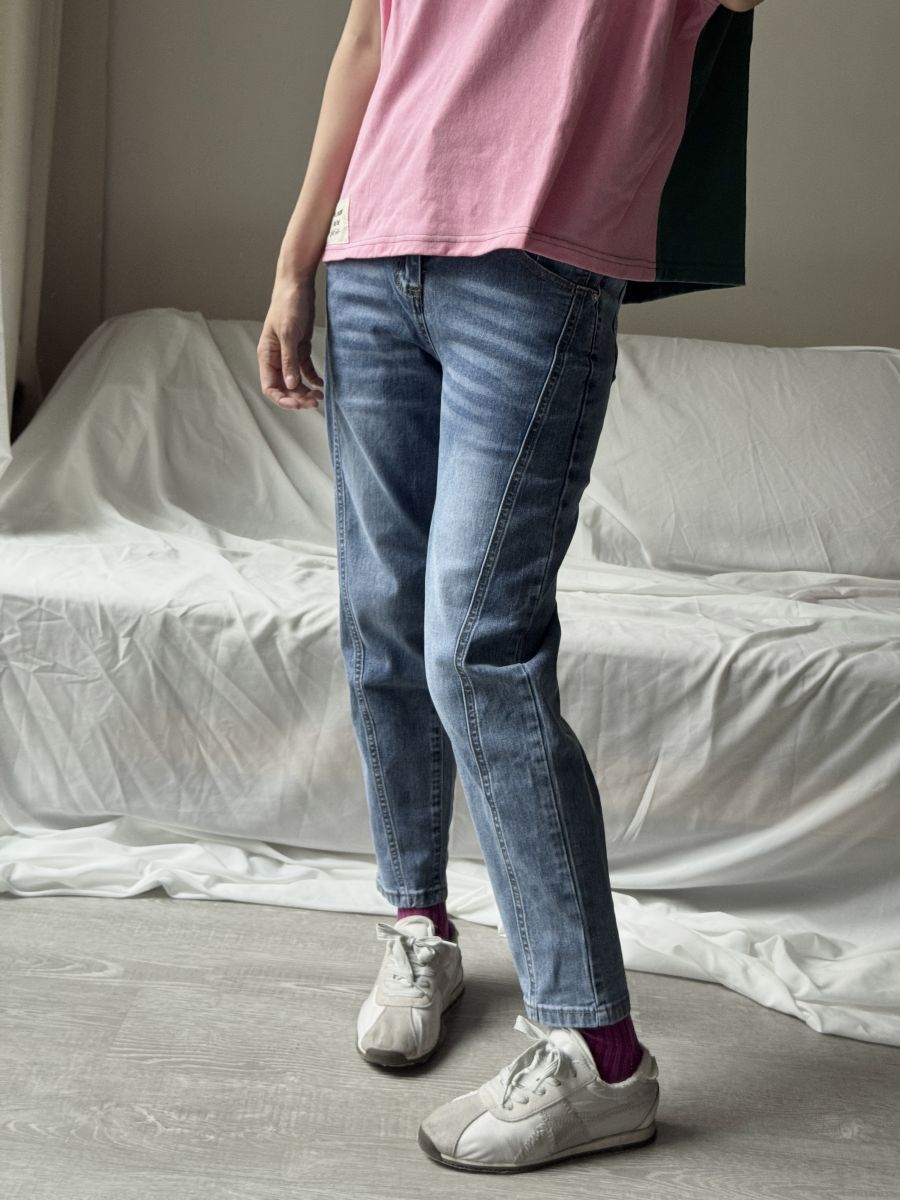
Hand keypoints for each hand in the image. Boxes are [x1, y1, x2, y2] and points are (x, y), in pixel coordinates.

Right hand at [258, 271, 323, 409]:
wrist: (297, 285)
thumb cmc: (288, 306)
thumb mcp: (288, 334)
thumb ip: (289, 360)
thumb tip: (290, 385)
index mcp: (266, 356)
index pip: (270, 387)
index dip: (282, 399)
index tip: (297, 405)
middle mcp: (276, 358)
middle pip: (284, 387)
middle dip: (297, 397)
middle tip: (314, 402)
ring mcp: (288, 354)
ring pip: (295, 381)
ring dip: (306, 390)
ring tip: (320, 395)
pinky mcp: (300, 348)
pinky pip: (305, 370)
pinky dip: (312, 379)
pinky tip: (321, 384)